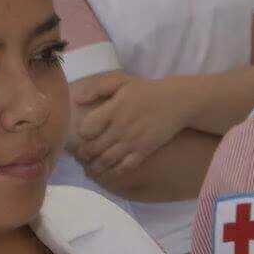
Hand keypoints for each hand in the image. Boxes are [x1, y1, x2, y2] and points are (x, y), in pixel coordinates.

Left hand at [73, 74, 194, 174]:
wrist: (177, 101)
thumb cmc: (147, 91)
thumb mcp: (122, 81)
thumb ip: (97, 88)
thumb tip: (77, 98)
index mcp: (112, 110)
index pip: (86, 129)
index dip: (80, 134)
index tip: (80, 136)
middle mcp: (120, 127)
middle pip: (93, 148)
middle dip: (83, 154)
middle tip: (81, 155)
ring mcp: (132, 141)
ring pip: (106, 160)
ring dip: (95, 166)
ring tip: (90, 168)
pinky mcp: (144, 150)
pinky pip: (125, 166)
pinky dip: (114, 172)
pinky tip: (110, 172)